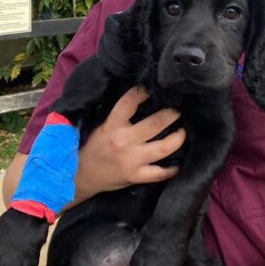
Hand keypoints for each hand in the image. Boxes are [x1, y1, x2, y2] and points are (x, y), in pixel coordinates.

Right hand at [72, 86, 184, 203]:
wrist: (81, 176)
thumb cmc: (93, 147)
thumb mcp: (102, 126)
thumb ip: (119, 115)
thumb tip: (142, 99)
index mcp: (112, 126)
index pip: (130, 102)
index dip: (143, 92)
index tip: (154, 89)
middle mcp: (124, 141)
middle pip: (155, 124)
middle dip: (171, 114)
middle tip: (178, 110)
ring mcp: (131, 160)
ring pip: (164, 147)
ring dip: (178, 138)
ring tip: (182, 131)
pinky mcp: (136, 176)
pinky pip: (159, 173)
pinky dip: (171, 169)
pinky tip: (178, 162)